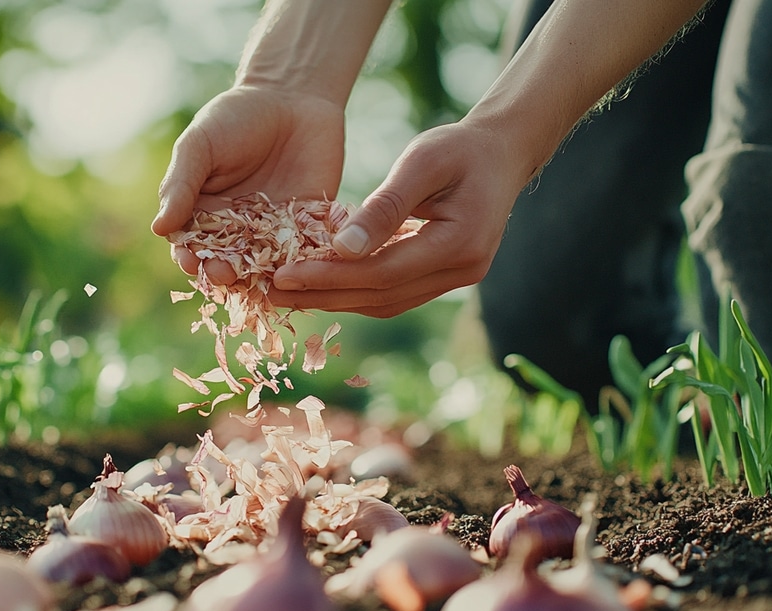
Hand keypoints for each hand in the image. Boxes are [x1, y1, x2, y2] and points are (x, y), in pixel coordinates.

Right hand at [153, 86, 346, 284]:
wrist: (292, 95)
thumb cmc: (236, 117)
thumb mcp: (200, 145)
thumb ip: (180, 185)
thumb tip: (158, 229)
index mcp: (203, 213)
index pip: (191, 246)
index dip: (189, 258)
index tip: (190, 261)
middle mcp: (237, 229)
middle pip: (226, 263)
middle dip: (223, 272)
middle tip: (224, 273)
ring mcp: (273, 231)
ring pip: (263, 266)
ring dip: (259, 278)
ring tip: (256, 279)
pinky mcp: (307, 226)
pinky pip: (303, 253)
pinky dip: (300, 265)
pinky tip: (297, 270)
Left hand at [267, 120, 529, 316]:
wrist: (502, 153)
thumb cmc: (460, 147)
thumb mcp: (422, 162)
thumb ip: (385, 206)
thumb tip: (341, 249)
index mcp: (459, 244)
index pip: (381, 272)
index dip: (329, 277)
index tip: (282, 275)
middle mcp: (461, 272)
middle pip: (380, 296)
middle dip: (322, 296)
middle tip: (268, 293)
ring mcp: (456, 280)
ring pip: (385, 302)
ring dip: (334, 300)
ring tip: (285, 294)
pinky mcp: (445, 278)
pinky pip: (393, 294)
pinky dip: (355, 291)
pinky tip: (319, 285)